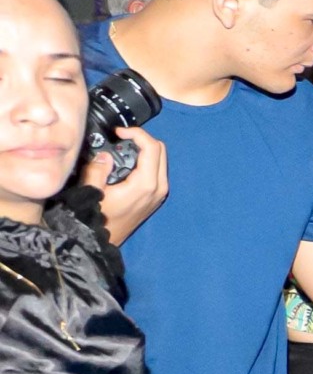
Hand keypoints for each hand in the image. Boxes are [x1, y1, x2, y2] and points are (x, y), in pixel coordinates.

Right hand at [86, 126, 166, 243]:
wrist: (103, 240)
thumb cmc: (98, 218)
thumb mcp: (92, 192)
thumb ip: (97, 170)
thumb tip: (104, 155)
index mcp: (146, 183)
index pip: (152, 147)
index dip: (136, 134)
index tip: (118, 132)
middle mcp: (159, 187)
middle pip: (160, 150)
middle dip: (142, 139)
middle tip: (120, 138)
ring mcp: (160, 193)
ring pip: (160, 159)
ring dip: (144, 150)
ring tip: (121, 149)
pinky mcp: (156, 196)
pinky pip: (157, 170)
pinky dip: (145, 160)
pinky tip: (126, 162)